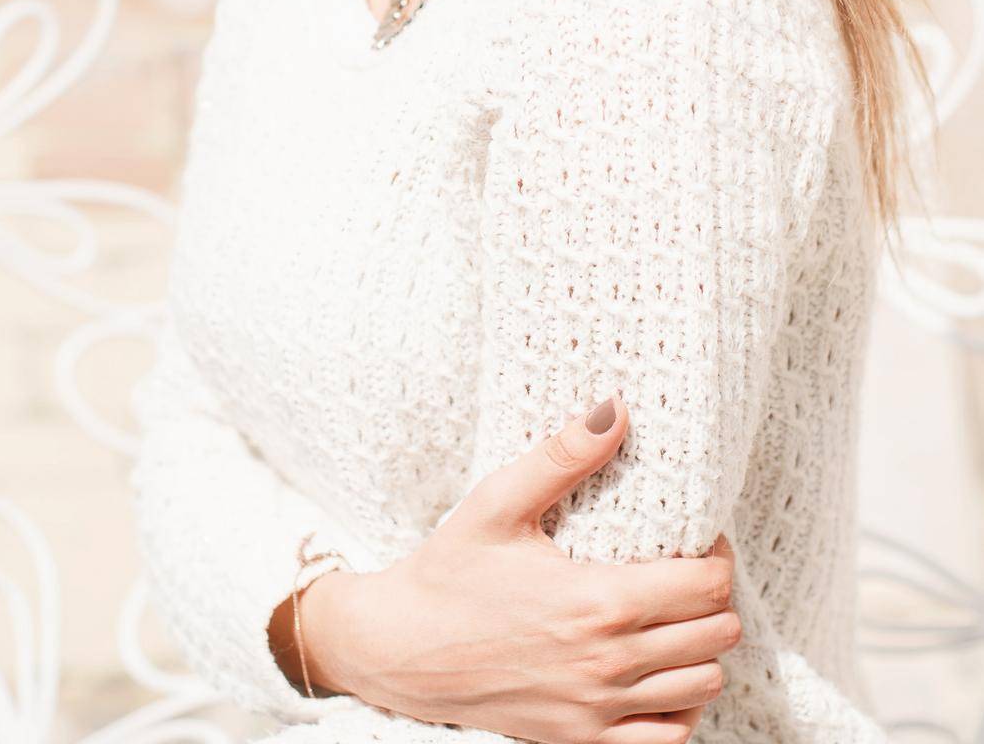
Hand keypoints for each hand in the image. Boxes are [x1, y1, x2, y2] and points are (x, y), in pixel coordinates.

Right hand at [309, 393, 740, 742]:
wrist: (401, 651)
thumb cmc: (450, 571)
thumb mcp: (499, 503)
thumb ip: (563, 455)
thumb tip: (617, 408)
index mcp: (597, 602)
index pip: (707, 585)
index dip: (717, 555)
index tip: (698, 536)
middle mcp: (608, 664)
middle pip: (716, 634)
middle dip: (713, 595)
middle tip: (687, 568)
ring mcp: (598, 711)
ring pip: (704, 686)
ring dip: (702, 649)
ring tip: (673, 615)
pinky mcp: (583, 742)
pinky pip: (670, 740)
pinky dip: (680, 707)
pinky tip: (658, 672)